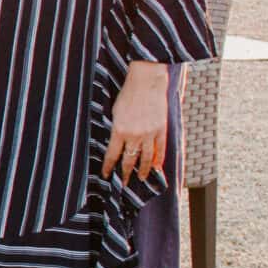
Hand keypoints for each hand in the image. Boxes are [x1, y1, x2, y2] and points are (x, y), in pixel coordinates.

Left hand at [101, 62, 171, 183]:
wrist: (147, 82)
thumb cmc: (128, 95)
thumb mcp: (115, 112)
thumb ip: (116, 129)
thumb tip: (115, 143)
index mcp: (119, 130)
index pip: (112, 155)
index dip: (108, 167)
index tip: (106, 175)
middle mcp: (135, 135)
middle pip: (129, 160)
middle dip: (125, 174)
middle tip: (123, 184)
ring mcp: (150, 134)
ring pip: (146, 159)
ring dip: (143, 171)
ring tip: (140, 179)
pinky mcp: (161, 130)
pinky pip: (160, 150)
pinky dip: (159, 160)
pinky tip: (157, 168)